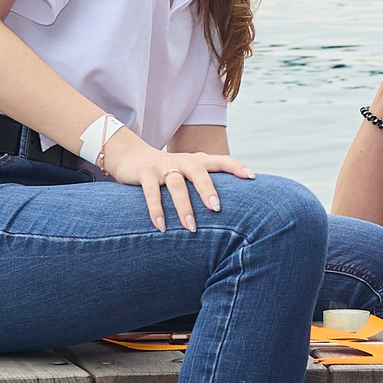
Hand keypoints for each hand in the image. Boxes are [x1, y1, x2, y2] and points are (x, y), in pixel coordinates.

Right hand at [101, 129, 253, 231]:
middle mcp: (182, 161)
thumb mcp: (187, 173)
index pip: (220, 160)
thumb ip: (205, 184)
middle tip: (216, 208)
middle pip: (198, 172)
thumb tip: (230, 209)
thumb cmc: (167, 170)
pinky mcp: (145, 173)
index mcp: (196, 161)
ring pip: (176, 185)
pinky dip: (156, 211)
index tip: (251, 177)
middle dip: (208, 190)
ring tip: (190, 227)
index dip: (235, 167)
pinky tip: (161, 227)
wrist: (131, 155)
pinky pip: (151, 193)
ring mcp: (163, 166)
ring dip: (183, 207)